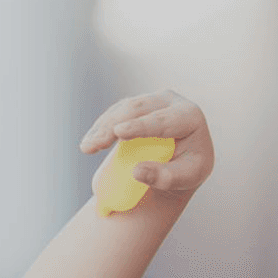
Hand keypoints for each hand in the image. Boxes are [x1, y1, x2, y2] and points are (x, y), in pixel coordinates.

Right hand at [79, 89, 215, 198]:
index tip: (118, 132)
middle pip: (138, 109)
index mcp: (190, 115)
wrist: (184, 159)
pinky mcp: (138, 104)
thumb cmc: (188, 168)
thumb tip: (137, 172)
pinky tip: (90, 141)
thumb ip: (165, 177)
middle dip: (112, 126)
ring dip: (103, 127)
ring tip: (88, 147)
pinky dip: (102, 126)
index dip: (140, 126)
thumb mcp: (185, 178)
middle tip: (93, 146)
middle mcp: (171, 101)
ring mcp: (153, 99)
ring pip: (123, 108)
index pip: (163, 120)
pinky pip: (116, 112)